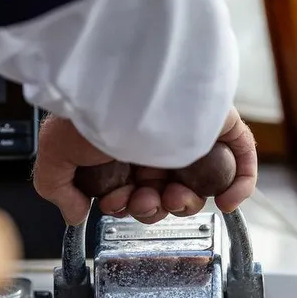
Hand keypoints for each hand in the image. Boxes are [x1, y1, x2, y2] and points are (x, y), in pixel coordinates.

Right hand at [33, 108, 256, 224]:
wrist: (119, 82)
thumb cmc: (87, 109)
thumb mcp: (55, 154)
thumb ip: (59, 189)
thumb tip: (77, 215)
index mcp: (121, 150)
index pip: (132, 193)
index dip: (126, 208)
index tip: (116, 203)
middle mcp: (156, 144)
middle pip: (164, 196)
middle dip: (152, 210)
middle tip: (144, 200)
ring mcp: (190, 139)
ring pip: (198, 188)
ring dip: (185, 205)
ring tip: (173, 196)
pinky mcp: (220, 129)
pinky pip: (240, 163)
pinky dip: (238, 187)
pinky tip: (226, 202)